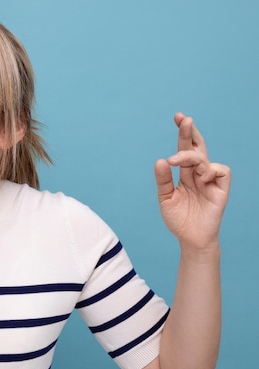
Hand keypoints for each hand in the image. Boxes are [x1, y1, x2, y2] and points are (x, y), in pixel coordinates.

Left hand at [154, 113, 230, 249]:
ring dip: (190, 155)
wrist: (190, 239)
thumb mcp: (165, 198)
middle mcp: (198, 174)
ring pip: (204, 158)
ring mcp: (210, 181)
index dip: (183, 133)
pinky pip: (221, 171)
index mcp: (185, 174)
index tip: (177, 117)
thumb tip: (160, 160)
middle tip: (183, 119)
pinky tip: (201, 176)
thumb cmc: (178, 219)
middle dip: (190, 132)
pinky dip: (210, 169)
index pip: (185, 149)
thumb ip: (163, 180)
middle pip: (197, 148)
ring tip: (176, 160)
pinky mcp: (221, 190)